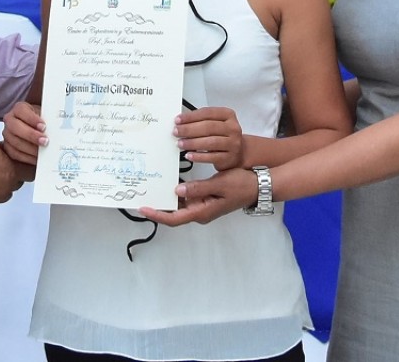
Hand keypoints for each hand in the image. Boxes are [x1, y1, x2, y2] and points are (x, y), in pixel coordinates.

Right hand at [0, 134, 24, 208]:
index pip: (32, 172)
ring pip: (5, 191)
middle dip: (13, 174)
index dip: (28, 166)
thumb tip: (8, 151)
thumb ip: (4, 149)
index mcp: (11, 170)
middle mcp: (6, 187)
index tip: (23, 163)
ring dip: (1, 184)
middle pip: (18, 182)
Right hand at [2, 101, 46, 164]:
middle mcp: (10, 120)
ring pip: (15, 142)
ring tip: (43, 151)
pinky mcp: (7, 147)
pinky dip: (27, 157)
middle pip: (15, 127)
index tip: (43, 126)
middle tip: (45, 141)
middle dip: (31, 135)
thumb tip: (57, 126)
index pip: (21, 110)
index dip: (31, 118)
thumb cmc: (41, 121)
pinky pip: (14, 153)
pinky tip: (37, 158)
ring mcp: (7, 134)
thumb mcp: (45, 116)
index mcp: (19, 109)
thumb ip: (48, 119)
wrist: (36, 130)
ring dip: (30, 148)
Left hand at [139, 167, 257, 226]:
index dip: (158, 215)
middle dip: (158, 206)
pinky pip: (186, 197)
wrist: (257, 186)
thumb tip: (177, 190)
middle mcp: (199, 211)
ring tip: (150, 187)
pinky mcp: (204, 198)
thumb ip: (198, 188)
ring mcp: (202, 205)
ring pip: (179, 205)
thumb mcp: (220, 185)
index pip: (174, 218)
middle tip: (141, 194)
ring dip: (166, 198)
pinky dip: (176, 190)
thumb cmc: (241, 185)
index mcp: (202, 212)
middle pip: (174, 213)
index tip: (143, 208)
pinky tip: (168, 180)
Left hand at [174, 106, 243, 171]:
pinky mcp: (230, 158)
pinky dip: (198, 156)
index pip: (207, 113)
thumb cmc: (223, 136)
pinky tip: (189, 155)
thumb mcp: (216, 123)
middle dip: (189, 129)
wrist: (239, 152)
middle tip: (176, 131)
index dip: (191, 116)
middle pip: (208, 127)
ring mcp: (233, 143)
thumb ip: (201, 120)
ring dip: (192, 143)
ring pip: (210, 142)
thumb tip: (181, 122)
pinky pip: (212, 157)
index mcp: (228, 115)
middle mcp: (233, 128)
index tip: (178, 120)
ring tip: (180, 143)